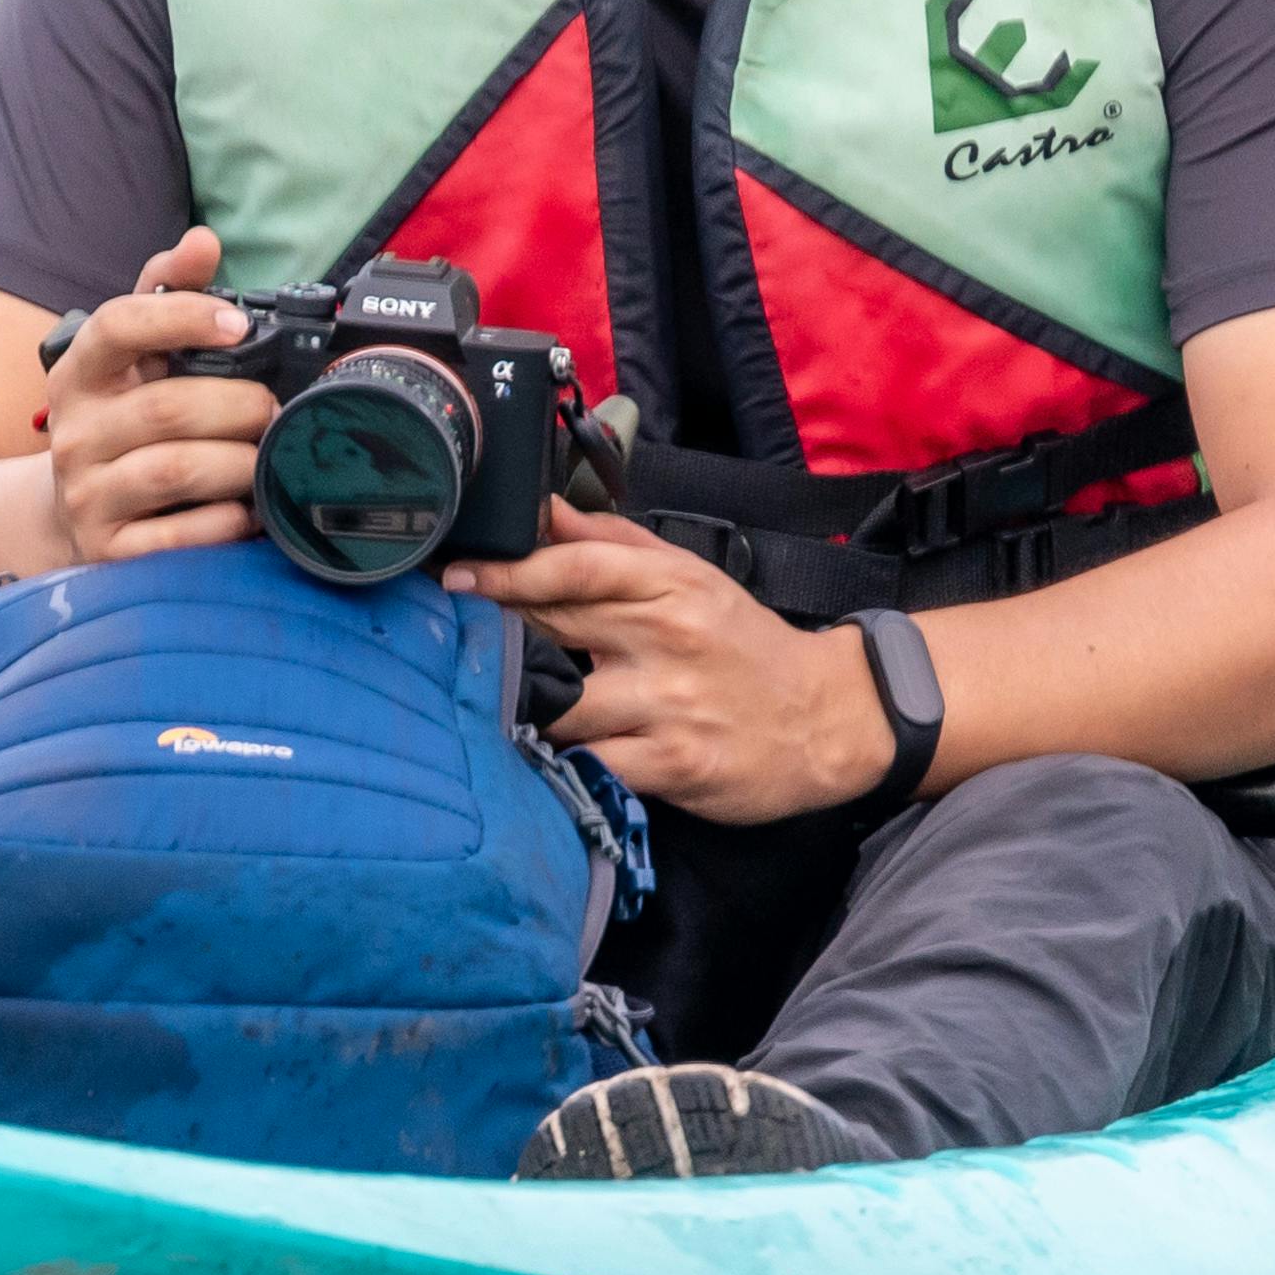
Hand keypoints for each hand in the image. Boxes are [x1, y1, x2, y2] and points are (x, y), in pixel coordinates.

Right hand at [40, 228, 276, 563]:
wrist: (70, 513)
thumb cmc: (119, 420)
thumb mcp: (132, 357)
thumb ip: (166, 294)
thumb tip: (203, 241)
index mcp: (78, 372)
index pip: (117, 326)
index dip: (182, 317)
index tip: (239, 324)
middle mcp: (73, 431)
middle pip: (165, 407)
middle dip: (239, 406)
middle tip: (275, 409)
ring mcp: (86, 494)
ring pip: (175, 470)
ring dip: (240, 462)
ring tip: (269, 455)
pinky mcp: (108, 551)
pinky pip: (178, 537)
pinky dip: (225, 521)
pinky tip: (247, 508)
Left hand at [447, 511, 895, 821]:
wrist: (825, 719)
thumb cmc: (742, 645)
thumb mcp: (689, 577)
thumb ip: (611, 542)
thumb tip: (542, 509)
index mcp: (668, 585)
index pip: (573, 568)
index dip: (506, 571)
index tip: (455, 577)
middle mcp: (666, 638)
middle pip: (554, 628)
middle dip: (497, 633)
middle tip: (449, 636)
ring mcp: (669, 704)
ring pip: (561, 703)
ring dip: (518, 704)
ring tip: (484, 704)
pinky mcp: (673, 764)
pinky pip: (591, 762)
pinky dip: (557, 761)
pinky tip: (531, 757)